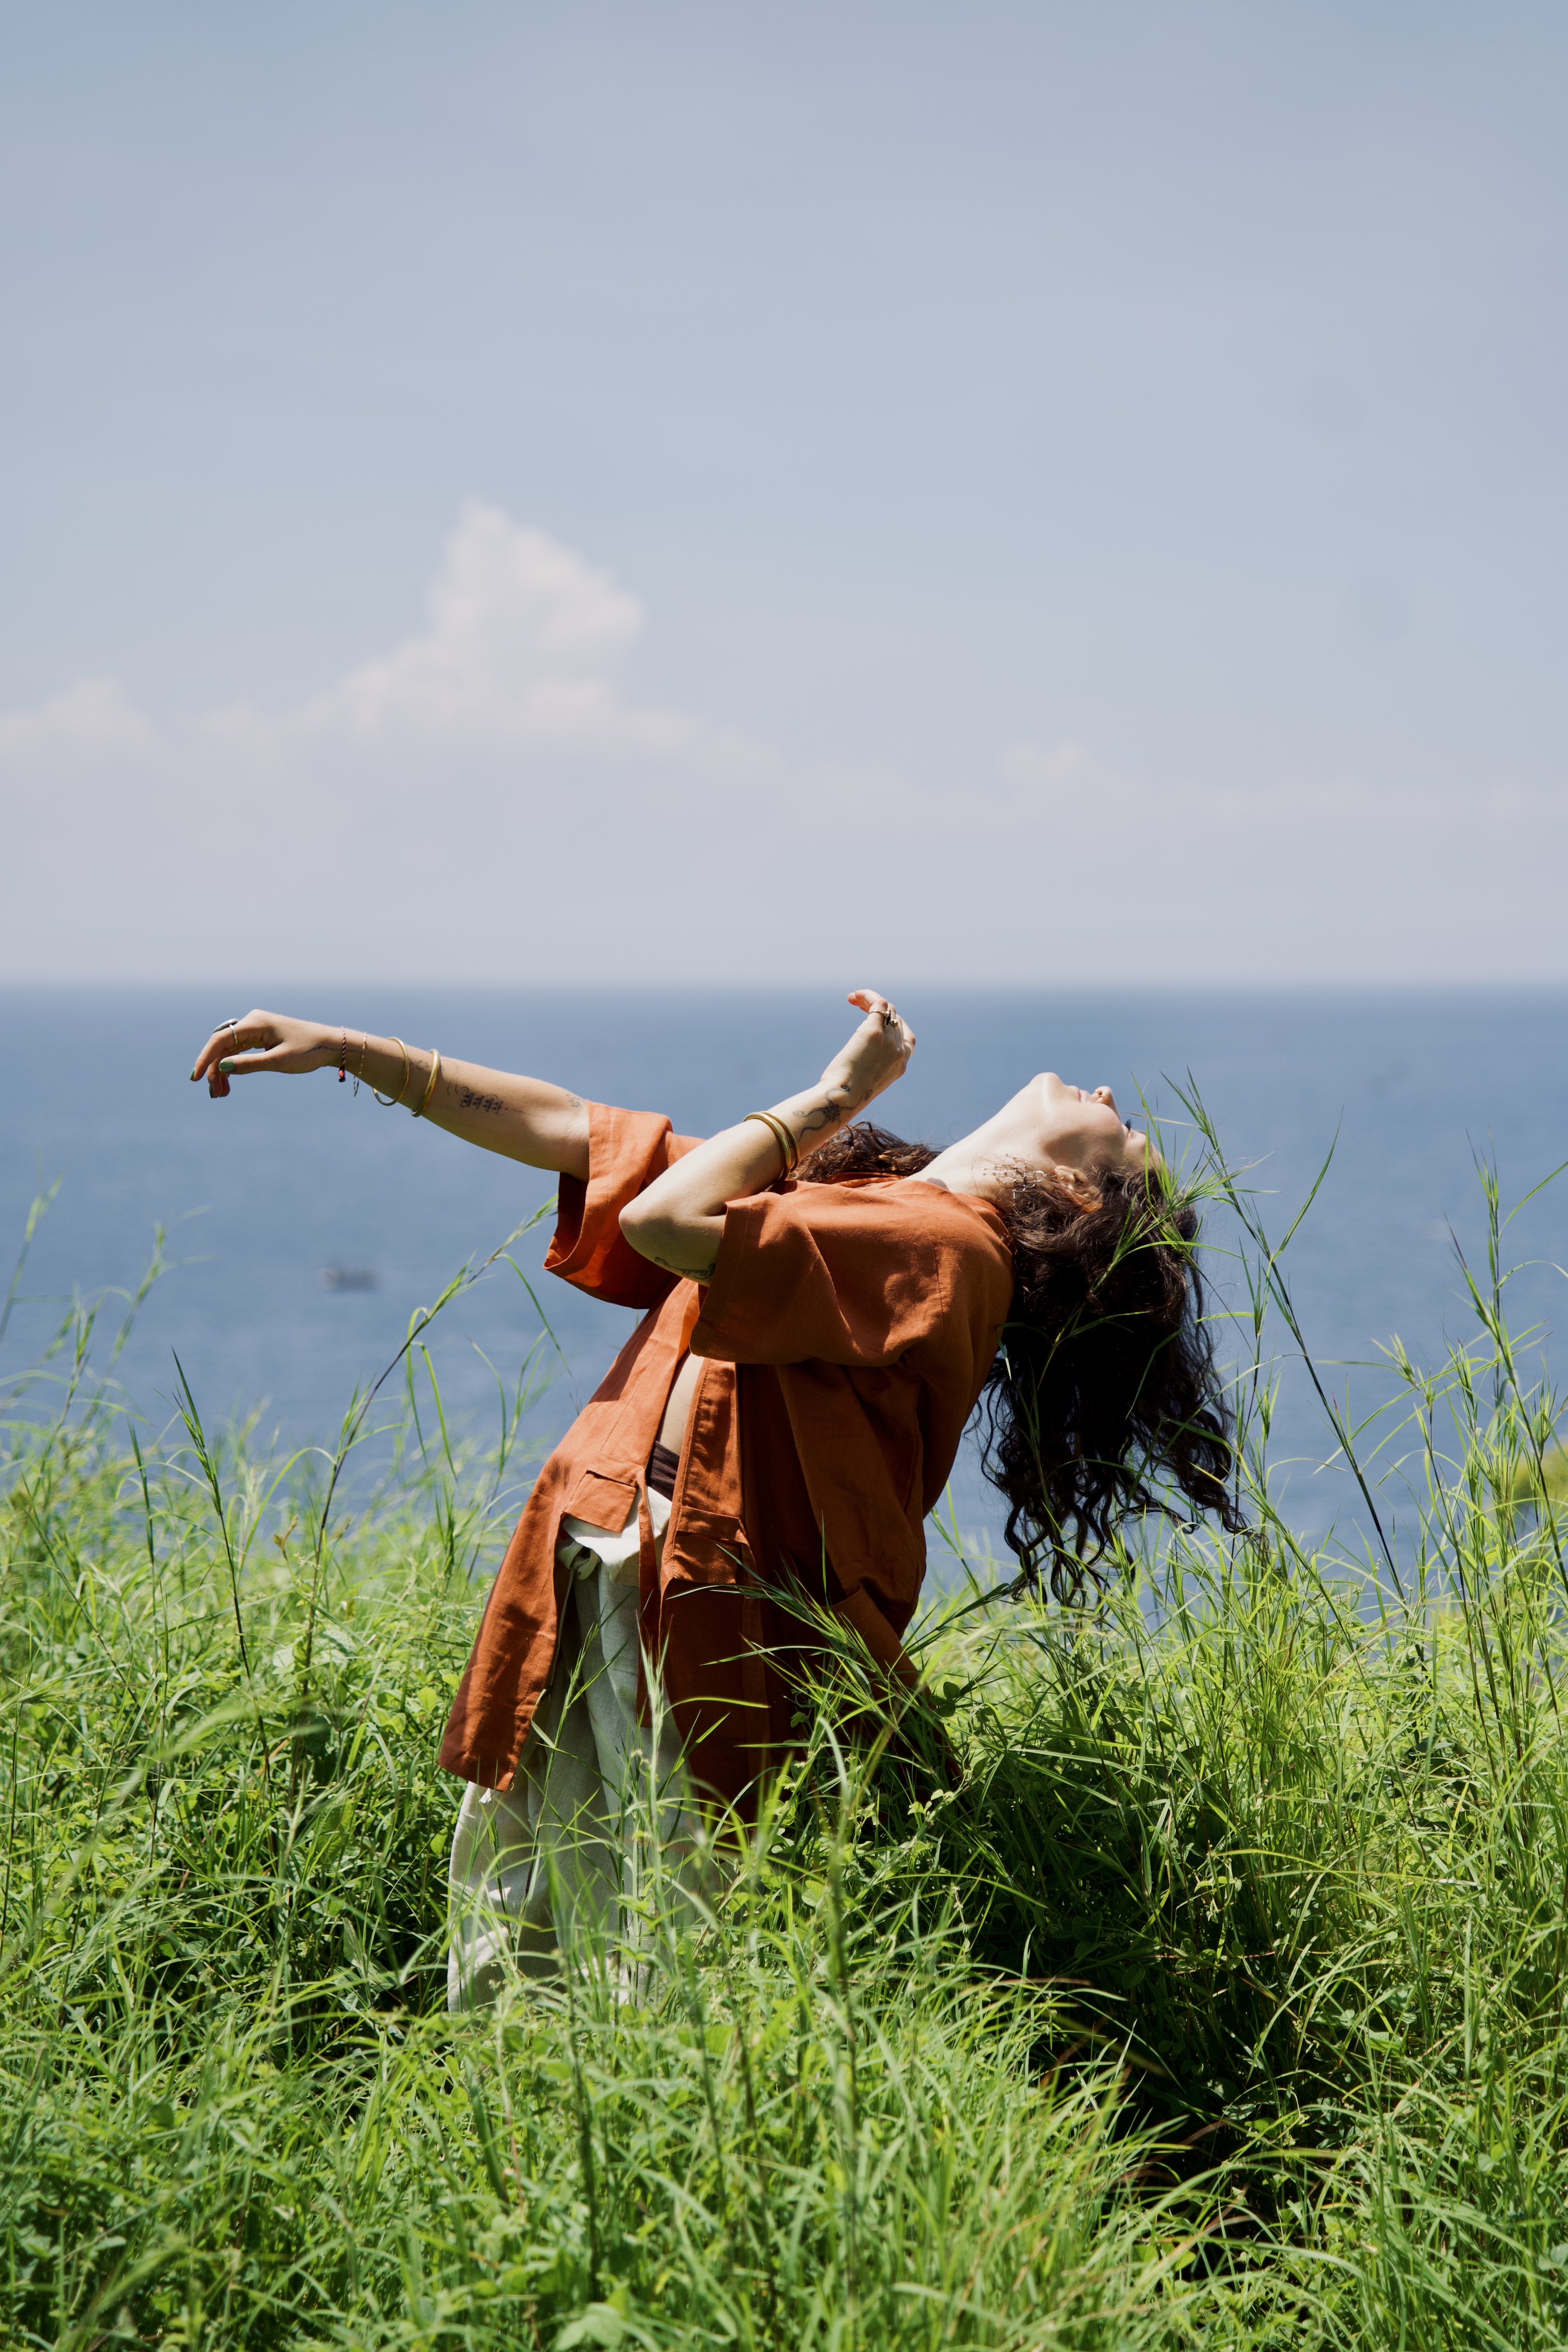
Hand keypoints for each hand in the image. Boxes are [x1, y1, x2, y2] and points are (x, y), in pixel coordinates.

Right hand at [190, 1010, 335, 1097]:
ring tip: (221, 1094)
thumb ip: (250, 1065)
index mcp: (255, 1023)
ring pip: (228, 1052)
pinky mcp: (259, 1039)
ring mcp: (254, 1030)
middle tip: (213, 1094)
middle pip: (222, 1047)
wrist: (330, 1045)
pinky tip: (228, 1084)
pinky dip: (233, 1068)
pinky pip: (238, 1053)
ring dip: (222, 1072)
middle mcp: (251, 1023)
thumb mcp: (279, 1061)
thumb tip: (221, 1068)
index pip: (221, 1039)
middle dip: (214, 1070)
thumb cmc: (309, 1051)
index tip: (196, 1077)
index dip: (205, 1058)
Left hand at [823, 989, 916, 1117]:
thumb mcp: (868, 1079)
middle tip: (858, 1005)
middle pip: (895, 1019)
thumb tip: (861, 1057)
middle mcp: (900, 1051)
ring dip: (870, 1000)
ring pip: (886, 1009)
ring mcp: (889, 1040)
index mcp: (901, 1065)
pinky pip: (877, 1004)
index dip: (892, 1023)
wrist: (843, 1098)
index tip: (876, 1020)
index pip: (906, 1035)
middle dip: (878, 1010)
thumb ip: (873, 1065)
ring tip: (852, 998)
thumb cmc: (848, 1093)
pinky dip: (867, 995)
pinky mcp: (874, 1032)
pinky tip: (854, 996)